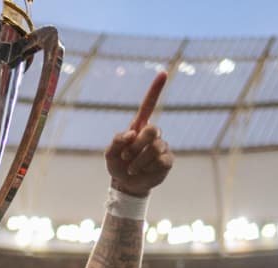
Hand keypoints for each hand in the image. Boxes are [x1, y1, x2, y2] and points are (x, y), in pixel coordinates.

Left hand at [105, 71, 172, 197]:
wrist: (126, 184)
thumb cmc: (118, 165)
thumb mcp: (109, 154)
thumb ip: (116, 140)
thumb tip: (132, 133)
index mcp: (138, 127)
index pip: (148, 105)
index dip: (155, 90)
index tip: (164, 72)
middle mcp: (153, 134)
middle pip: (153, 130)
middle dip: (137, 146)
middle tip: (127, 156)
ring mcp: (162, 146)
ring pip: (155, 149)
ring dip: (138, 162)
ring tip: (132, 168)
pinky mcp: (168, 160)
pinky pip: (161, 161)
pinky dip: (148, 169)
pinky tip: (144, 172)